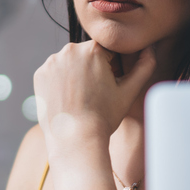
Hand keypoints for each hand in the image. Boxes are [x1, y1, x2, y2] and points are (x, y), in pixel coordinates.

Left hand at [33, 41, 156, 150]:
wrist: (75, 139)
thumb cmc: (104, 117)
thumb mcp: (130, 91)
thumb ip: (145, 66)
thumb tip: (150, 49)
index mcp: (93, 49)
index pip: (108, 51)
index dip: (112, 68)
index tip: (109, 87)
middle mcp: (69, 50)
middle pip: (87, 55)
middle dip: (93, 69)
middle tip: (95, 95)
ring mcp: (51, 62)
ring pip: (71, 62)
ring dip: (77, 74)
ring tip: (81, 98)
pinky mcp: (40, 74)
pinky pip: (55, 72)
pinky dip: (61, 82)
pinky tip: (68, 99)